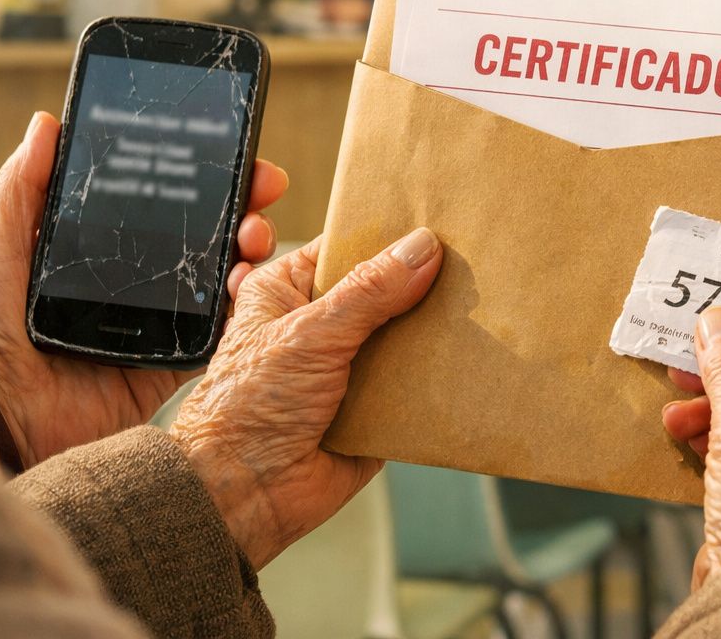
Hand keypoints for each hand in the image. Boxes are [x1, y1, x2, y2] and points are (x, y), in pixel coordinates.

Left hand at [0, 112, 286, 467]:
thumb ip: (24, 185)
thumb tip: (45, 123)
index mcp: (102, 251)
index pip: (167, 204)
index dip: (206, 178)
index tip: (235, 151)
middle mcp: (137, 283)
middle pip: (208, 235)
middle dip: (244, 207)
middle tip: (264, 188)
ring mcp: (158, 323)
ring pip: (223, 278)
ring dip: (249, 250)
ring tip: (254, 237)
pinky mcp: (169, 364)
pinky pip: (219, 333)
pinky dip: (244, 308)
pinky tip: (247, 282)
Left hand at [169, 228, 441, 569]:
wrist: (244, 497)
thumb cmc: (247, 411)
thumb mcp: (310, 334)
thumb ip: (369, 291)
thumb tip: (421, 249)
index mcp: (291, 291)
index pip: (348, 247)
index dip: (388, 237)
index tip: (436, 223)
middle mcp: (321, 325)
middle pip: (386, 291)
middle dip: (421, 286)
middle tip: (468, 266)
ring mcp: (350, 366)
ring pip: (405, 335)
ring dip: (432, 331)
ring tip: (476, 308)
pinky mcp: (374, 406)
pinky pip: (416, 382)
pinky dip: (436, 376)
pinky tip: (466, 359)